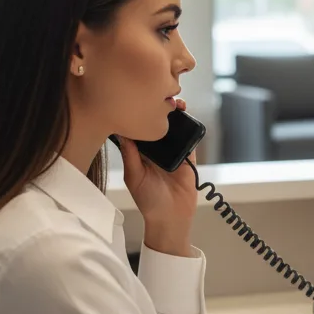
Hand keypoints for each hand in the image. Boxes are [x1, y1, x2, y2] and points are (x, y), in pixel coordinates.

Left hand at [116, 98, 197, 253]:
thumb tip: (122, 132)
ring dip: (177, 116)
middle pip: (158, 124)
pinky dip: (190, 128)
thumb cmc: (149, 201)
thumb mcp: (134, 176)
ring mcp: (174, 153)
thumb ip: (130, 155)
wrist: (171, 217)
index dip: (138, 114)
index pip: (138, 129)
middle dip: (160, 110)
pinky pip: (191, 140)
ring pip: (176, 129)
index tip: (137, 100)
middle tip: (159, 97)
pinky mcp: (189, 157)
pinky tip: (188, 117)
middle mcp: (156, 150)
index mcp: (140, 153)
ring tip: (176, 103)